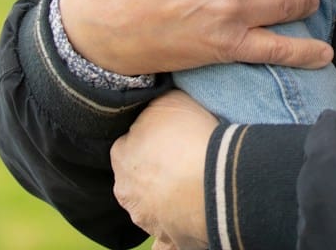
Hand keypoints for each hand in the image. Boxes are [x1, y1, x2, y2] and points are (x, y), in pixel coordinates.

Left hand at [112, 90, 216, 248]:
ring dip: (164, 199)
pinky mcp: (167, 239)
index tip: (168, 136)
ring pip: (150, 207)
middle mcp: (127, 191)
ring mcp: (146, 218)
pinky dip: (167, 239)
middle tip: (181, 160)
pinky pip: (163, 243)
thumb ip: (155, 106)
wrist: (213, 180)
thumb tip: (153, 108)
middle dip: (153, 171)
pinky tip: (177, 228)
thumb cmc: (190, 137)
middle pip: (136, 178)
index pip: (128, 144)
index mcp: (121, 156)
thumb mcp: (170, 100)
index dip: (148, 138)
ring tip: (192, 187)